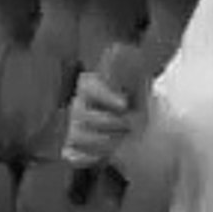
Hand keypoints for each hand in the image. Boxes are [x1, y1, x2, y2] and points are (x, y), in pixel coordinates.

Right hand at [61, 44, 146, 169]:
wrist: (136, 128)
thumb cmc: (135, 103)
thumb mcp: (140, 85)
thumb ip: (136, 72)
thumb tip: (134, 53)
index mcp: (91, 86)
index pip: (87, 85)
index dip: (104, 95)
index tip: (124, 104)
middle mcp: (78, 106)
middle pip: (80, 113)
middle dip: (107, 121)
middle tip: (129, 126)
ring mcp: (74, 127)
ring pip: (77, 134)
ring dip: (102, 140)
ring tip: (121, 139)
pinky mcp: (75, 149)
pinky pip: (72, 154)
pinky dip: (85, 156)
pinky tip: (101, 157)